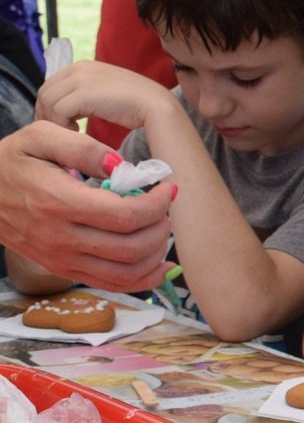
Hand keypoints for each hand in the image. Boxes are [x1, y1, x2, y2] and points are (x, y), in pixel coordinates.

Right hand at [0, 123, 171, 290]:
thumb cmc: (11, 161)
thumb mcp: (39, 137)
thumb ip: (83, 147)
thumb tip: (122, 166)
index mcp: (58, 202)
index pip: (124, 215)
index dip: (157, 204)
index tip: (168, 188)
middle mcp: (61, 237)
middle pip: (131, 247)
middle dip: (161, 227)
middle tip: (165, 208)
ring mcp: (62, 259)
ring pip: (126, 273)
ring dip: (156, 254)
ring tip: (161, 228)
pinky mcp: (65, 270)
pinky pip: (112, 285)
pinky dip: (144, 280)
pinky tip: (160, 266)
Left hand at [34, 59, 175, 133]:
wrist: (157, 106)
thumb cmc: (138, 106)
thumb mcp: (107, 93)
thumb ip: (88, 93)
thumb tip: (70, 108)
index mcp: (83, 66)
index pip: (51, 85)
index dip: (50, 107)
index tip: (60, 125)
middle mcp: (79, 68)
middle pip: (45, 93)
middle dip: (48, 115)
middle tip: (61, 133)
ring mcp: (80, 78)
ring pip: (48, 102)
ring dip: (55, 121)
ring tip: (73, 133)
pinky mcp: (83, 93)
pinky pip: (58, 111)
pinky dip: (62, 125)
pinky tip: (79, 132)